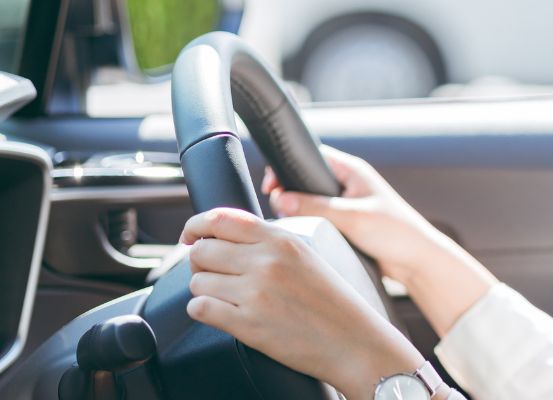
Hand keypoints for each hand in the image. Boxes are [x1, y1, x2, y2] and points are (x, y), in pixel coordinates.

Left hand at [180, 207, 424, 399]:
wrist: (354, 341)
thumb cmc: (333, 302)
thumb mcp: (307, 256)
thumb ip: (270, 242)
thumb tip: (224, 237)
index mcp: (282, 240)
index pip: (220, 219)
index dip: (196, 225)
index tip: (190, 235)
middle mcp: (266, 262)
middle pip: (201, 250)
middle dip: (199, 262)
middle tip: (213, 273)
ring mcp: (255, 293)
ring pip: (197, 281)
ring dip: (204, 289)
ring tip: (226, 297)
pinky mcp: (247, 324)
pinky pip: (199, 309)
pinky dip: (203, 311)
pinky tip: (222, 313)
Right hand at [265, 144, 498, 337]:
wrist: (416, 261)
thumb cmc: (395, 233)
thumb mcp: (352, 217)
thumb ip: (316, 207)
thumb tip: (280, 198)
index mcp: (353, 171)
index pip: (312, 157)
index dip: (288, 167)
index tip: (271, 185)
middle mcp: (348, 185)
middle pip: (307, 180)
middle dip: (289, 192)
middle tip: (278, 207)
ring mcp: (346, 205)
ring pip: (311, 202)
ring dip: (298, 211)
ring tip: (289, 223)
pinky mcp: (346, 225)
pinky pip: (319, 220)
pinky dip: (309, 225)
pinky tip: (302, 235)